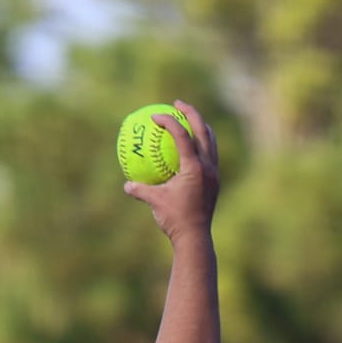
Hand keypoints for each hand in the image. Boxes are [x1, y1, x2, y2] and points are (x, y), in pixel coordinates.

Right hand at [123, 102, 218, 241]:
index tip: (155, 116)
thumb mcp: (154, 202)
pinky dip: (201, 145)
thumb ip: (140, 190)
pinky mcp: (215, 181)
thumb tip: (126, 185)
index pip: (182, 135)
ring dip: (200, 126)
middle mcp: (208, 166)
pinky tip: (191, 147)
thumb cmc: (174, 220)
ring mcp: (214, 173)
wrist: (195, 239)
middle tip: (177, 103)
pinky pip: (210, 155)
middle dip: (190, 112)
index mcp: (194, 167)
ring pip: (211, 141)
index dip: (168, 120)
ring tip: (189, 119)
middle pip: (202, 129)